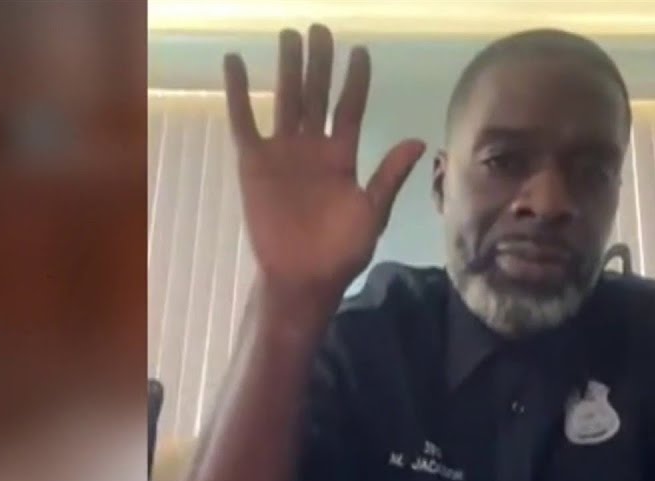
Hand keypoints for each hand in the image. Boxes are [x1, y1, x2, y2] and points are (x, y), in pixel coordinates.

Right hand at [224, 24, 424, 306]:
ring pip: (286, 100)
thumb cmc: (341, 252)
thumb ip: (389, 175)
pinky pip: (244, 121)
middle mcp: (313, 147)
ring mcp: (283, 152)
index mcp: (343, 157)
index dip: (355, 81)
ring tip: (289, 35)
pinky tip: (236, 63)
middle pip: (317, 95)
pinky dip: (239, 93)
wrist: (303, 278)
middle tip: (320, 29)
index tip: (361, 52)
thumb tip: (418, 140)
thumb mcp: (373, 212)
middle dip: (320, 63)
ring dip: (288, 68)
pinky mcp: (254, 162)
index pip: (350, 108)